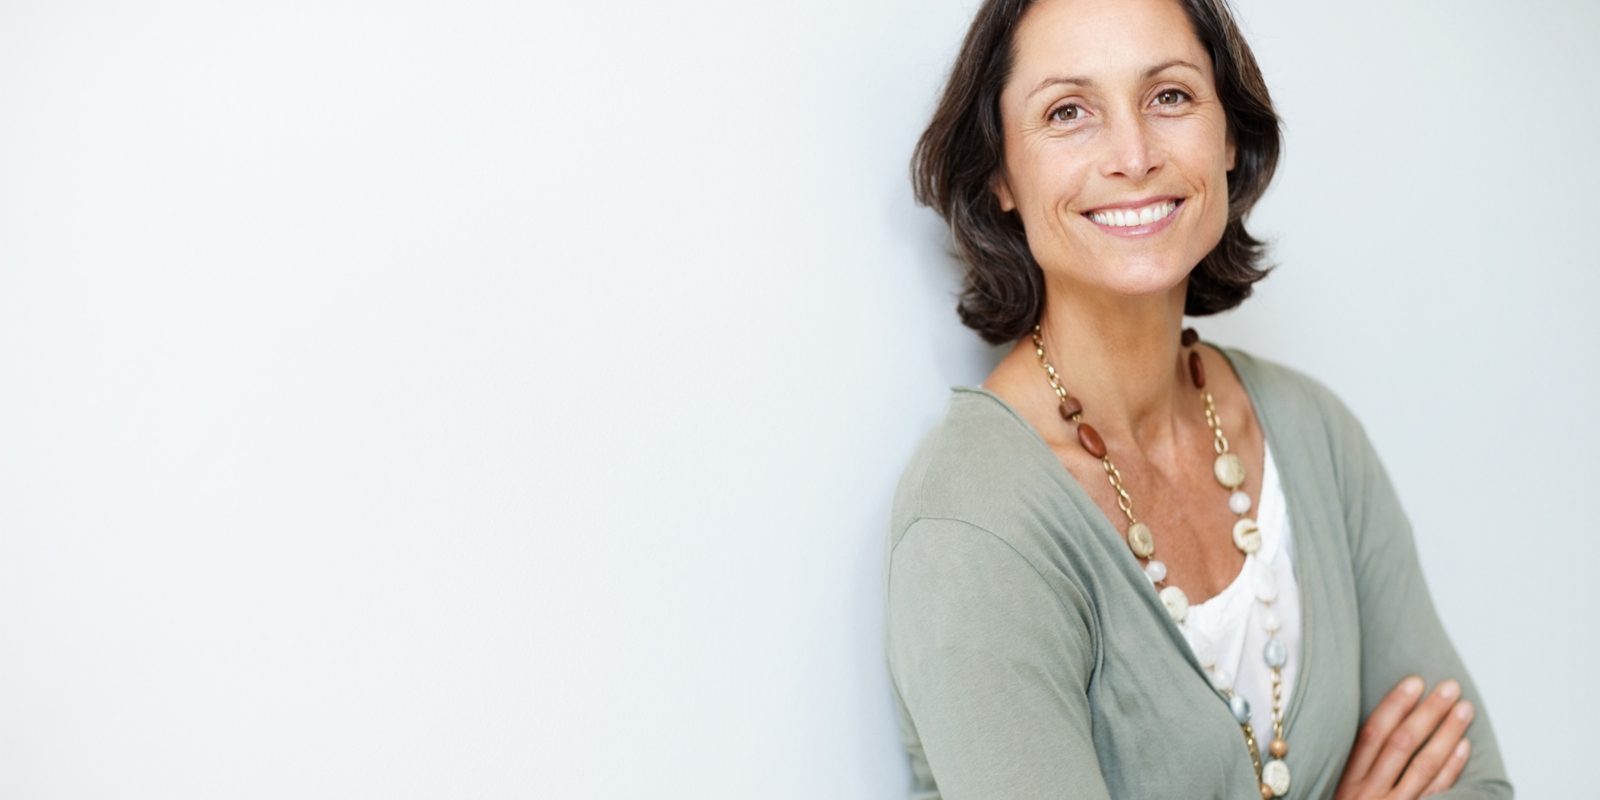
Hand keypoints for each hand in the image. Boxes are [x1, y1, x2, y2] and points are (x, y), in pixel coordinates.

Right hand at [1334, 675, 1474, 798]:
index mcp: (1348, 782)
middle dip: (1427, 712)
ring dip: (1446, 733)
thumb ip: (1355, 769)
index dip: (1393, 705)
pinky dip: (1451, 768)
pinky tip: (1463, 747)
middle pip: (1400, 744)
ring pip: (1423, 765)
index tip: (1414, 682)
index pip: (1371, 734)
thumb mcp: (1338, 794)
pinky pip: (1436, 793)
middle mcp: (1369, 793)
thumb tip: (1379, 731)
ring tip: (1464, 709)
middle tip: (1449, 687)